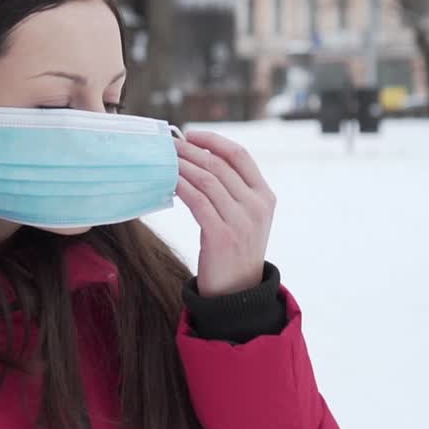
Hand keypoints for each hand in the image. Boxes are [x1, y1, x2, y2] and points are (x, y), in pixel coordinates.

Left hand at [174, 131, 275, 296]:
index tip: (190, 134)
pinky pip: (197, 200)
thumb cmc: (234, 250)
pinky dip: (180, 186)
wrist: (237, 293)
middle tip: (168, 144)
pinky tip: (168, 180)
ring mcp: (241, 220)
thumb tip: (199, 158)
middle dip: (190, 151)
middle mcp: (256, 205)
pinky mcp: (222, 235)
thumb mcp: (244, 216)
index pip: (240, 155)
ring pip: (207, 180)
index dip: (214, 140)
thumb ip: (232, 190)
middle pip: (219, 165)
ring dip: (182, 165)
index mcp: (265, 196)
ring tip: (164, 159)